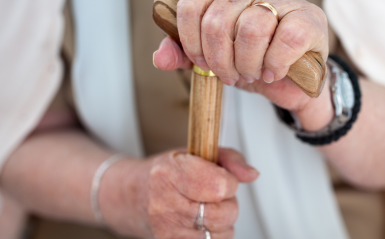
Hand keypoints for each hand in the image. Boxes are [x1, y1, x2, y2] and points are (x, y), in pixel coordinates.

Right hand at [105, 148, 258, 238]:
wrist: (134, 196)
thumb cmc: (166, 174)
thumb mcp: (195, 152)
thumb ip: (229, 159)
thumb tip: (250, 174)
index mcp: (169, 174)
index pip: (220, 185)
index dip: (228, 181)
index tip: (221, 178)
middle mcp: (164, 204)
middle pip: (223, 213)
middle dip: (227, 204)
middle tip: (213, 195)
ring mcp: (167, 230)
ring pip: (221, 234)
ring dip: (221, 223)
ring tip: (204, 209)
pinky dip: (213, 236)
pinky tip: (200, 224)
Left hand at [153, 0, 328, 113]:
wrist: (293, 81)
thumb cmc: (254, 63)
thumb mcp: (214, 62)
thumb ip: (185, 57)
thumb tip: (160, 57)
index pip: (191, 6)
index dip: (190, 42)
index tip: (202, 63)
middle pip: (217, 21)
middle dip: (220, 60)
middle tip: (231, 75)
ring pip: (251, 28)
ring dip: (248, 63)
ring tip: (254, 73)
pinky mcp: (308, 18)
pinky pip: (284, 39)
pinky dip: (275, 64)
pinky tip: (274, 71)